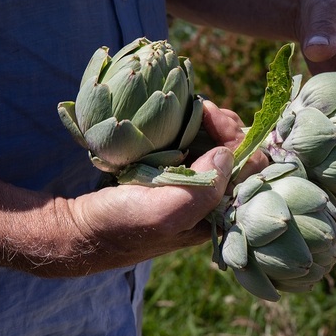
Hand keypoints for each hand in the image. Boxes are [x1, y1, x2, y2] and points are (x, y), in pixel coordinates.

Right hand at [67, 101, 264, 272]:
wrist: (82, 228)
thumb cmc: (123, 224)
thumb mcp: (165, 213)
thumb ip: (202, 191)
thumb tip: (226, 155)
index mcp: (220, 214)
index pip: (252, 170)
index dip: (238, 138)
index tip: (209, 116)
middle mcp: (214, 200)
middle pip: (242, 155)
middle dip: (228, 127)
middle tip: (203, 107)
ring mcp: (195, 186)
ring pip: (222, 147)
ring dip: (213, 124)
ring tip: (195, 107)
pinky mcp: (176, 176)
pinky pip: (198, 147)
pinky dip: (196, 128)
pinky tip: (184, 116)